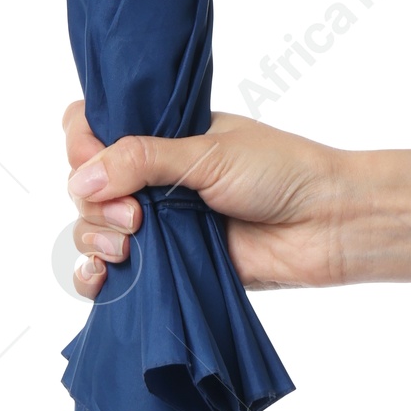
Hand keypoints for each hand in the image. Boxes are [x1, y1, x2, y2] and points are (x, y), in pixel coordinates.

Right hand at [62, 104, 410, 298]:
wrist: (328, 225)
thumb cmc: (281, 174)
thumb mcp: (209, 153)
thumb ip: (141, 161)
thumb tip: (81, 180)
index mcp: (161, 137)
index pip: (90, 131)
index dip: (82, 147)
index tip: (96, 165)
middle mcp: (152, 179)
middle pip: (84, 187)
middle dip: (96, 205)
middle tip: (137, 218)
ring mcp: (158, 225)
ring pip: (92, 231)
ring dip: (95, 239)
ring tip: (131, 246)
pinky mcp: (168, 269)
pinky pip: (112, 276)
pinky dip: (95, 277)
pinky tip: (103, 279)